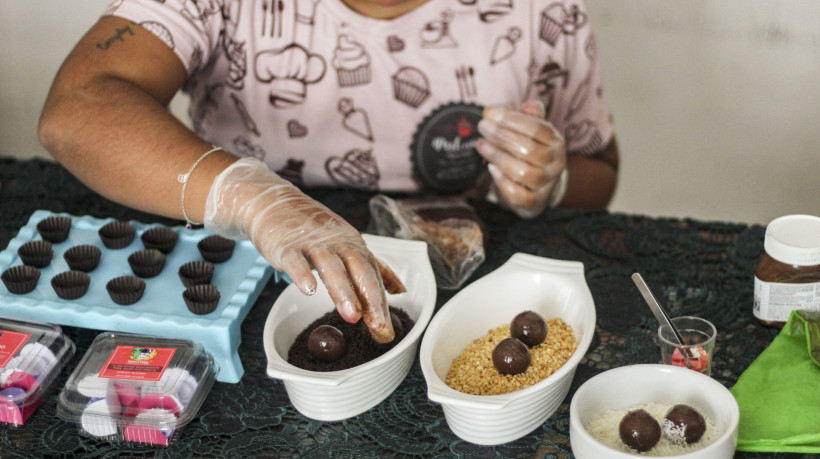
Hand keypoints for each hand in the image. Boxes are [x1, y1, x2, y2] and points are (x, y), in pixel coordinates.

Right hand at [203, 157, 395, 342]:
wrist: (274, 201)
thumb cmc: (313, 228)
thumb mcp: (348, 244)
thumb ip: (374, 268)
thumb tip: (401, 290)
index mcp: (354, 245)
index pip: (373, 275)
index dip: (381, 303)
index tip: (386, 331)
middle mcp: (338, 244)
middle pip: (359, 269)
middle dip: (370, 298)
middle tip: (378, 325)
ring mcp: (312, 244)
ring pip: (331, 267)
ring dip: (343, 291)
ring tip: (352, 315)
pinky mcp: (287, 247)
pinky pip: (296, 261)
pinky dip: (303, 274)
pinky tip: (309, 290)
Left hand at [476, 101, 567, 217]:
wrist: (538, 186)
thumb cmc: (530, 152)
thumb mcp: (533, 132)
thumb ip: (530, 117)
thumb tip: (530, 104)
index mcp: (556, 142)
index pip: (537, 128)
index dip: (511, 120)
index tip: (489, 114)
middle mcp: (555, 164)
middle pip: (529, 149)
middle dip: (501, 137)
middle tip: (482, 127)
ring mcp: (546, 185)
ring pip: (522, 172)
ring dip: (497, 156)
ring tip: (481, 146)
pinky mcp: (534, 202)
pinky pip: (518, 194)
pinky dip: (501, 181)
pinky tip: (491, 168)